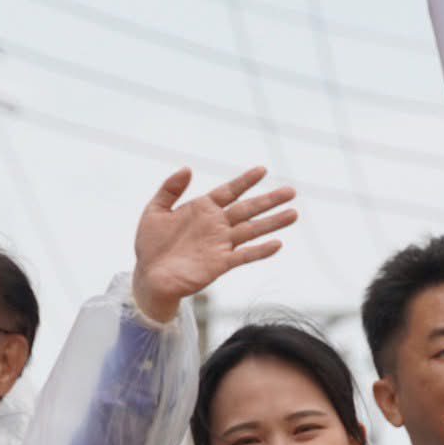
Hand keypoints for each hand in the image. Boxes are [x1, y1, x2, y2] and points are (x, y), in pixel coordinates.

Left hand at [132, 167, 296, 321]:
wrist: (149, 276)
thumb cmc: (151, 245)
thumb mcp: (154, 211)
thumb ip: (169, 189)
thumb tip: (187, 168)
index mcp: (203, 209)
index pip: (229, 191)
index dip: (245, 181)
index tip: (262, 170)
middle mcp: (216, 225)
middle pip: (247, 209)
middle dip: (269, 200)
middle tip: (291, 191)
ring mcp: (220, 244)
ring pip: (252, 230)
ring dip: (272, 222)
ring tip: (294, 213)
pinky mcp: (220, 264)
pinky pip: (244, 256)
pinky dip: (260, 251)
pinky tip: (277, 244)